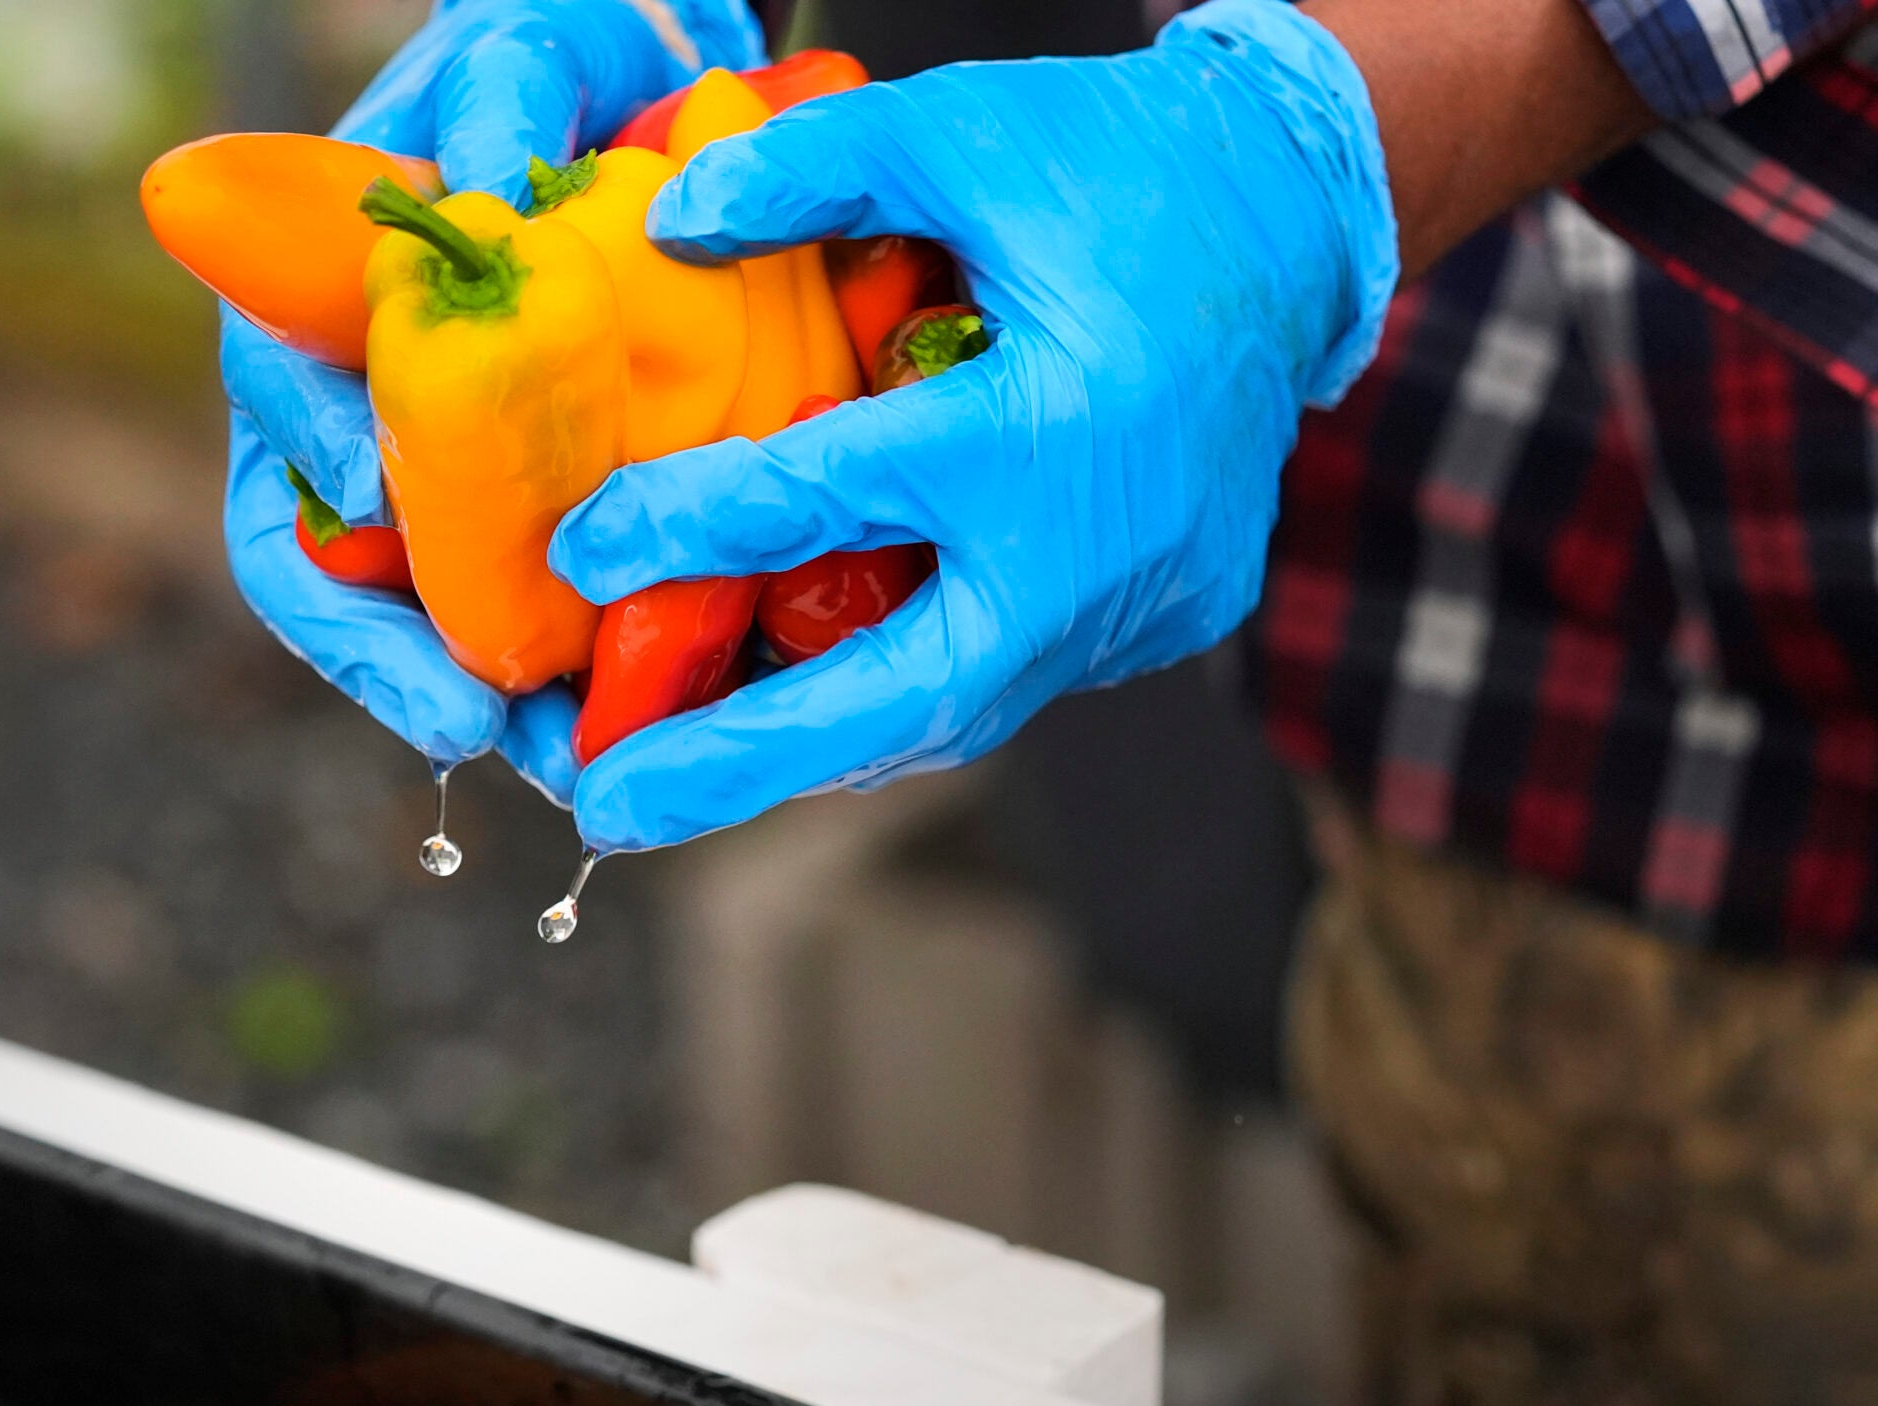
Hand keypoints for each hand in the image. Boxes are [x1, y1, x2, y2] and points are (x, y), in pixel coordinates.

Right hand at [222, 0, 762, 794]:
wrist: (650, 94)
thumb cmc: (559, 67)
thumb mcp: (522, 55)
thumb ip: (492, 104)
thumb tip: (480, 192)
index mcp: (325, 324)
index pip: (287, 426)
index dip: (326, 478)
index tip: (386, 520)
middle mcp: (374, 423)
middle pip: (340, 575)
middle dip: (398, 663)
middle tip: (478, 726)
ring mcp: (458, 478)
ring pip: (445, 619)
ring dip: (496, 701)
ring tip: (571, 767)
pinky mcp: (554, 506)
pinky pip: (558, 609)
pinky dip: (594, 672)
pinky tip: (655, 719)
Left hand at [547, 0, 1396, 848]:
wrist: (1300, 222)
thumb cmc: (1127, 164)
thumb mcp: (965, 128)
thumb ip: (814, 171)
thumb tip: (667, 226)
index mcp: (1052, 424)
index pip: (834, 494)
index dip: (689, 525)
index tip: (578, 552)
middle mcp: (1101, 549)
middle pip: (904, 699)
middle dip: (744, 762)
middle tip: (608, 804)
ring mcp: (1142, 607)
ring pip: (953, 715)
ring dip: (811, 747)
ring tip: (672, 774)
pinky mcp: (1161, 626)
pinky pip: (1006, 679)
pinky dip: (897, 696)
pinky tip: (796, 703)